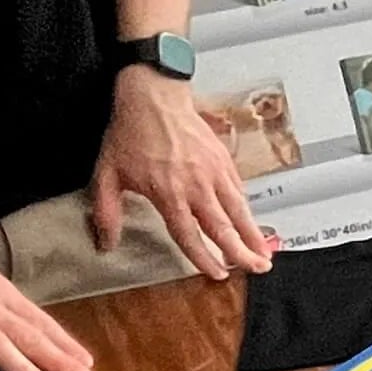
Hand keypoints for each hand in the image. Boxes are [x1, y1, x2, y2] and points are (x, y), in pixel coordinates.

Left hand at [91, 69, 270, 282]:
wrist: (154, 97)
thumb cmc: (130, 133)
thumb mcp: (107, 174)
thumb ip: (107, 213)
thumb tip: (106, 244)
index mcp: (168, 193)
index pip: (190, 235)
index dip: (205, 258)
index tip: (217, 273)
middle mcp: (196, 185)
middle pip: (224, 226)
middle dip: (242, 252)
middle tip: (257, 268)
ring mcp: (214, 171)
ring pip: (239, 210)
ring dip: (253, 233)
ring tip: (266, 252)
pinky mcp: (223, 159)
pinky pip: (239, 190)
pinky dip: (247, 209)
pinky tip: (252, 221)